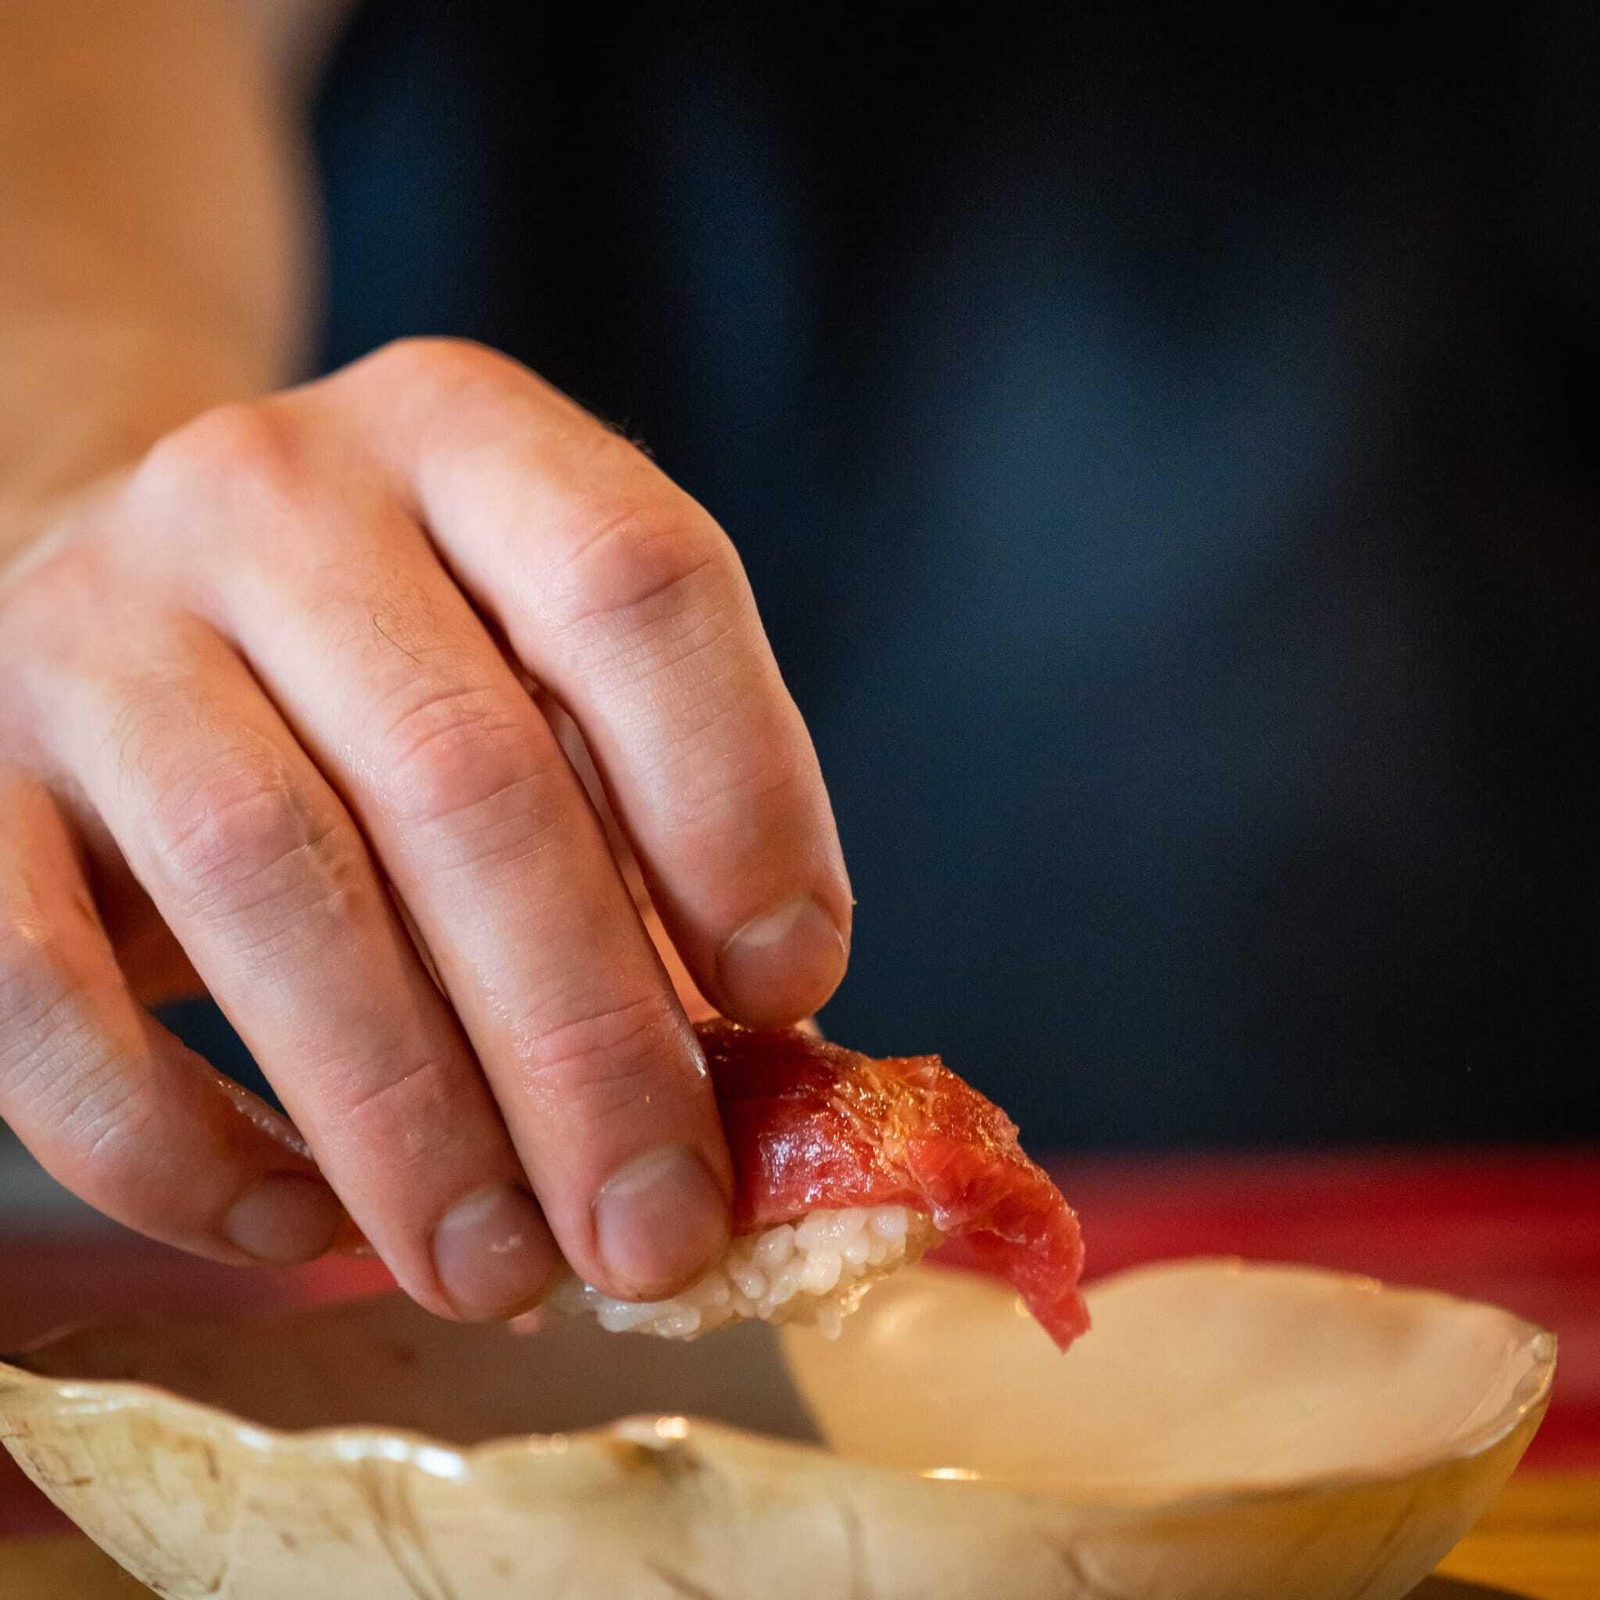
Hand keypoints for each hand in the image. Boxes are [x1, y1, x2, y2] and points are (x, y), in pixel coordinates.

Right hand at [0, 339, 850, 1318]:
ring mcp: (95, 621)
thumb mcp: (541, 670)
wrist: (128, 594)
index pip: (636, 584)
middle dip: (586, 1043)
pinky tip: (297, 1220)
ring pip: (270, 878)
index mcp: (470, 439)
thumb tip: (755, 1055)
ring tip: (503, 1268)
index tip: (789, 992)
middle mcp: (275, 494)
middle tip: (657, 1229)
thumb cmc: (400, 665)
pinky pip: (43, 990)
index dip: (738, 800)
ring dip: (409, 1118)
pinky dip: (178, 1138)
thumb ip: (649, 814)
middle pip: (469, 775)